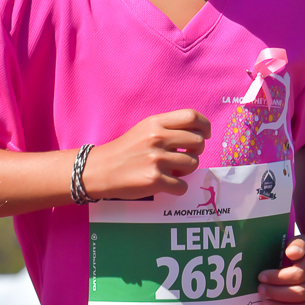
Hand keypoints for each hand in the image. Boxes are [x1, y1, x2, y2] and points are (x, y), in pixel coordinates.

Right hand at [81, 109, 209, 200]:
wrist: (99, 170)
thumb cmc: (124, 150)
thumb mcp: (143, 129)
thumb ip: (167, 128)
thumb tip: (197, 135)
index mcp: (155, 123)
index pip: (192, 116)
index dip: (204, 126)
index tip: (205, 135)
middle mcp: (157, 138)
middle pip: (197, 142)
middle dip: (196, 151)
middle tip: (185, 156)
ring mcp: (156, 159)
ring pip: (193, 164)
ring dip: (186, 170)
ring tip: (172, 171)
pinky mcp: (155, 180)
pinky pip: (182, 186)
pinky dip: (178, 188)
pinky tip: (166, 185)